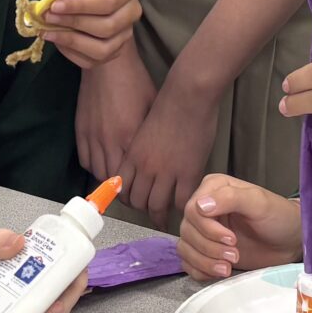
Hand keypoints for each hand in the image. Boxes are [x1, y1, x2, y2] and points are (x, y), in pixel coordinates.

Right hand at [0, 230, 89, 312]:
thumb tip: (17, 242)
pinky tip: (68, 268)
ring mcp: (17, 306)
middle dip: (62, 303)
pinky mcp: (23, 293)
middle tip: (76, 279)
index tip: (53, 310)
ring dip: (65, 293)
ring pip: (45, 310)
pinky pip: (43, 295)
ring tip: (78, 272)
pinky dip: (57, 284)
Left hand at [38, 0, 142, 68]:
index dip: (80, 5)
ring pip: (102, 48)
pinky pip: (92, 60)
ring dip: (71, 40)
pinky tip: (57, 40)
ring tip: (49, 31)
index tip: (55, 5)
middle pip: (106, 26)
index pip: (108, 0)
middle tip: (49, 17)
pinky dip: (71, 52)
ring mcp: (125, 35)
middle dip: (73, 22)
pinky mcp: (115, 52)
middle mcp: (132, 12)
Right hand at [76, 47, 156, 180]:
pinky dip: (94, 166)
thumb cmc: (135, 81)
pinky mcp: (80, 130)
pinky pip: (85, 160)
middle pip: (113, 181)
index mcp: (130, 138)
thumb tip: (158, 155)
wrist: (107, 63)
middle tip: (133, 192)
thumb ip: (151, 135)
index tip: (145, 191)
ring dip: (108, 180)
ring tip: (118, 182)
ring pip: (98, 172)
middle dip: (123, 191)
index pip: (132, 177)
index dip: (138, 189)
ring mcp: (92, 137)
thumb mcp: (152, 107)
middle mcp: (109, 142)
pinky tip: (103, 163)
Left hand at [118, 78, 216, 224]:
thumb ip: (141, 150)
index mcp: (132, 154)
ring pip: (157, 205)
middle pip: (137, 201)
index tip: (135, 202)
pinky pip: (181, 201)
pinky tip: (185, 206)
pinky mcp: (188, 173)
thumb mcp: (144, 129)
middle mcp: (145, 166)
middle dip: (144, 209)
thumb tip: (143, 164)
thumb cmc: (168, 103)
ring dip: (161, 214)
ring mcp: (166, 172)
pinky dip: (182, 207)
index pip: (122, 188)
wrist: (188, 95)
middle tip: (153, 212)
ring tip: (167, 217)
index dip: (128, 199)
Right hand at [177, 174, 298, 281]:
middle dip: (209, 248)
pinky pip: (189, 263)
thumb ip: (230, 198)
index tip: (231, 239)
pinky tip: (219, 272)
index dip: (208, 229)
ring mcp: (203, 231)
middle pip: (187, 231)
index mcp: (213, 189)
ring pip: (185, 248)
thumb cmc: (278, 217)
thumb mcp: (258, 203)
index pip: (192, 209)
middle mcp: (203, 208)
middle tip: (235, 255)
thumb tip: (200, 205)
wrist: (289, 241)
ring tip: (228, 267)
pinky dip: (200, 271)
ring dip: (205, 261)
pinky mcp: (206, 251)